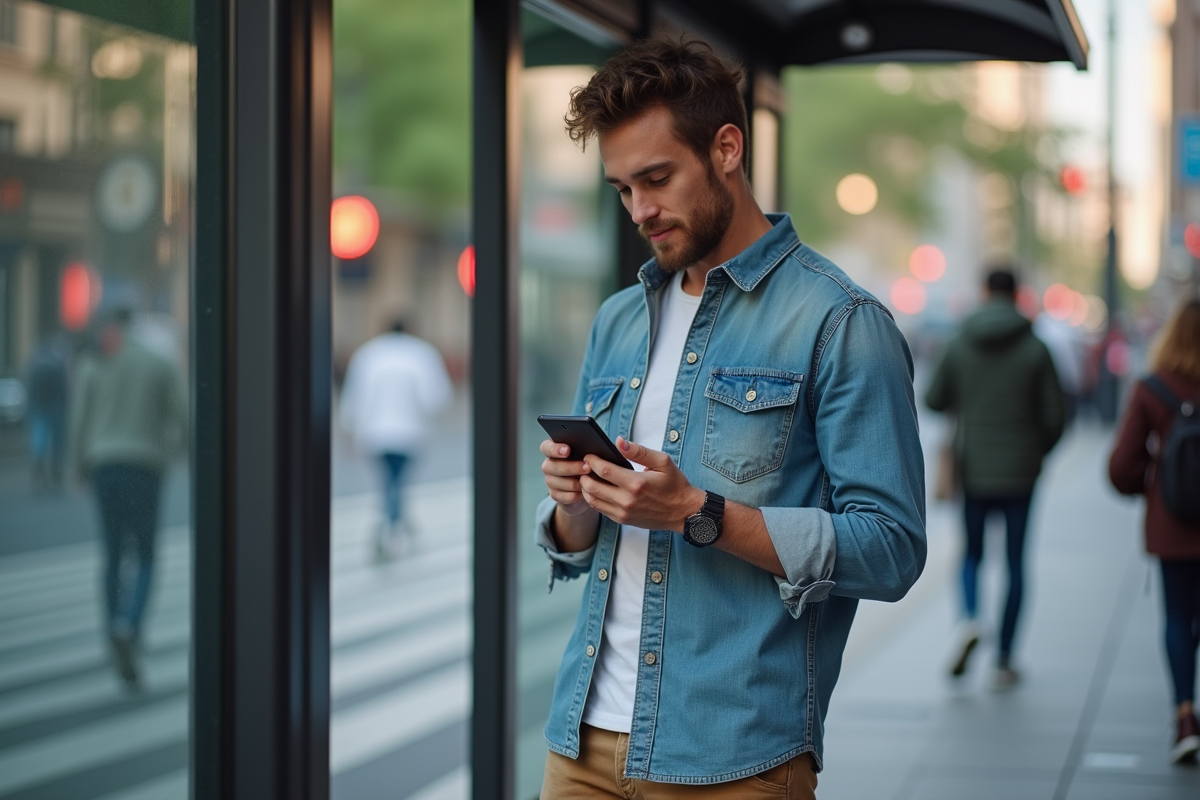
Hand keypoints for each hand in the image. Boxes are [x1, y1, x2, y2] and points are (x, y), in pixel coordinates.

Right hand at [539, 439, 595, 518]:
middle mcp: (548, 465)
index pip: (545, 447)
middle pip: (552, 466)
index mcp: (553, 451)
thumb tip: (591, 452)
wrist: (587, 487)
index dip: (554, 449)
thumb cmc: (587, 465)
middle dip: (571, 467)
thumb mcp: (587, 456)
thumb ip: (585, 450)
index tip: (567, 450)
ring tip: (589, 481)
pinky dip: (577, 494)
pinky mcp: (555, 495)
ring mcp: (550, 481)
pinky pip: (564, 496)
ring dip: (575, 483)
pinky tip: (586, 492)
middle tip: (587, 468)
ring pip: (558, 482)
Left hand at [579, 437, 704, 532]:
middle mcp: (627, 501)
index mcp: (636, 484)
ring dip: (586, 487)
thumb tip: (619, 442)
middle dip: (584, 474)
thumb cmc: (675, 484)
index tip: (588, 455)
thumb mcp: (662, 462)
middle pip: (592, 487)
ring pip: (592, 500)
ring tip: (587, 476)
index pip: (604, 471)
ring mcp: (623, 513)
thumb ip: (639, 451)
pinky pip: (600, 509)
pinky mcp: (623, 520)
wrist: (683, 512)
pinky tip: (597, 489)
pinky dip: (594, 498)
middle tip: (584, 465)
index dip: (592, 461)